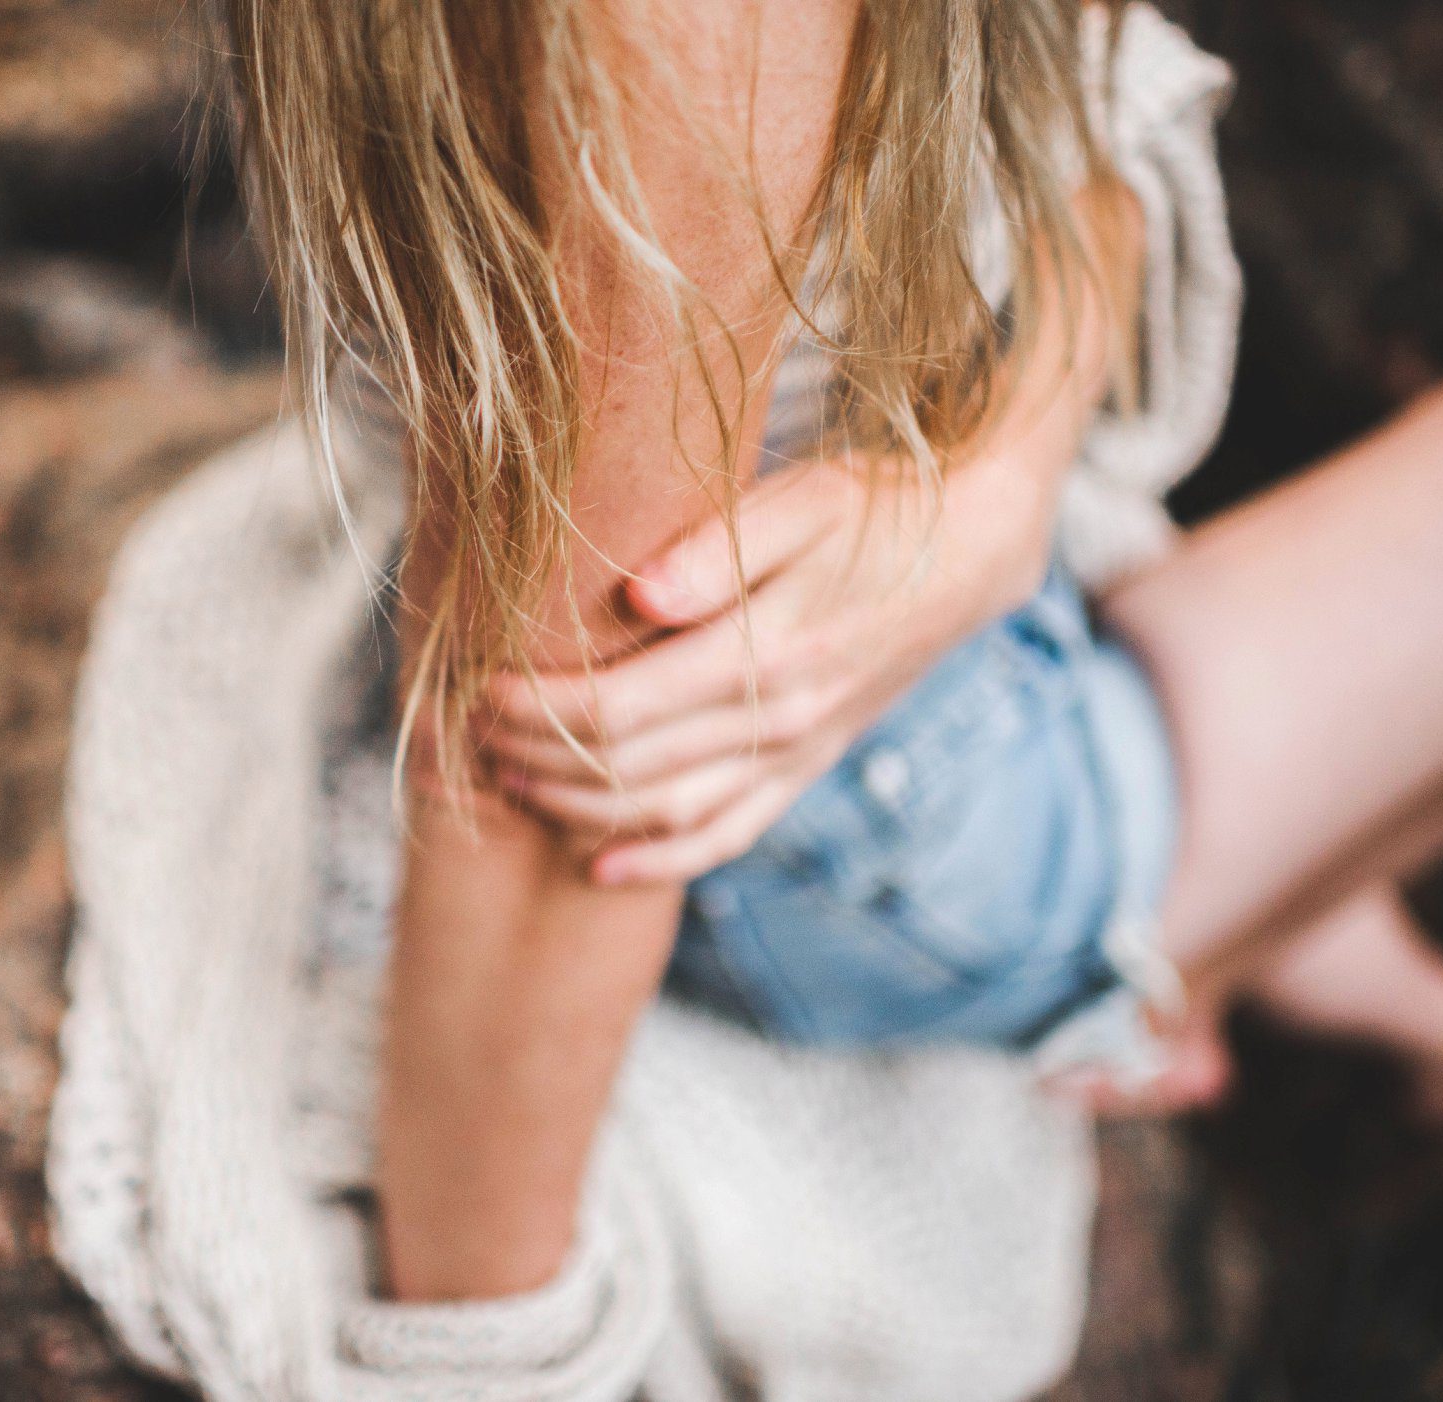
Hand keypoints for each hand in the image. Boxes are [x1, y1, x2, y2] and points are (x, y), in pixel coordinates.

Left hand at [481, 449, 1055, 884]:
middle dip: (536, 757)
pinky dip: (662, 860)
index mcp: (769, 651)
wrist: (972, 551)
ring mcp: (795, 754)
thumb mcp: (803, 499)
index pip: (623, 708)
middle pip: (628, 768)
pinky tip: (600, 866)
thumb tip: (635, 592)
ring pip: (667, 813)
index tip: (479, 685)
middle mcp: (781, 720)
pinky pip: (727, 836)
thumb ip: (716, 548)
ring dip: (577, 808)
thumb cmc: (874, 509)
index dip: (538, 708)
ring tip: (508, 780)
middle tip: (470, 732)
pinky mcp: (804, 768)